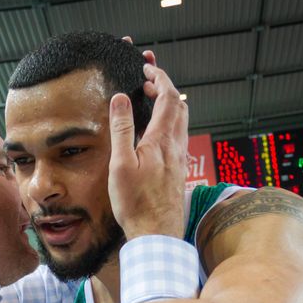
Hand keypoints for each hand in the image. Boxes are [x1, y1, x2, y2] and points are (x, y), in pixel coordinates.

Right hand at [107, 58, 188, 239]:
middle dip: (165, 88)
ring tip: (150, 102)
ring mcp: (180, 159)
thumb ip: (122, 129)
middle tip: (148, 81)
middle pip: (179, 106)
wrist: (157, 234)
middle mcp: (176, 147)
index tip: (147, 68)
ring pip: (181, 122)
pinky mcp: (179, 170)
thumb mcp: (121, 165)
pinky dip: (169, 123)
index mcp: (162, 140)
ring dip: (169, 106)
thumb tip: (122, 99)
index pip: (168, 98)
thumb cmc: (137, 204)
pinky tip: (154, 134)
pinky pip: (178, 137)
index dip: (160, 78)